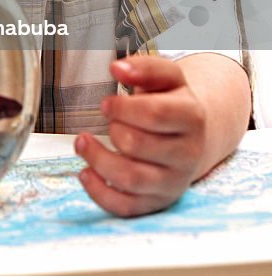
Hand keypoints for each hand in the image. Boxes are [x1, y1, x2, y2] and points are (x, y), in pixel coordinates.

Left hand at [74, 55, 206, 216]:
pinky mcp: (157, 202)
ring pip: (130, 179)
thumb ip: (144, 68)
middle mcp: (187, 153)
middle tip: (107, 122)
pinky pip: (126, 207)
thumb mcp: (167, 78)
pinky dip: (99, 192)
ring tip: (82, 142)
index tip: (106, 103)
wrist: (193, 137)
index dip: (123, 107)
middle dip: (113, 129)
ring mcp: (173, 182)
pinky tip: (86, 172)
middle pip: (138, 145)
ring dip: (97, 159)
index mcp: (191, 117)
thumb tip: (117, 68)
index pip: (155, 114)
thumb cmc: (172, 104)